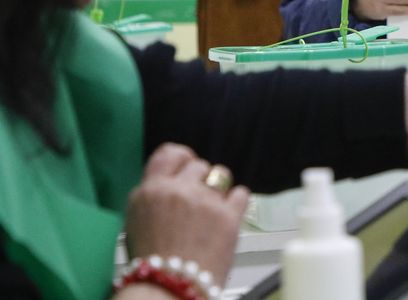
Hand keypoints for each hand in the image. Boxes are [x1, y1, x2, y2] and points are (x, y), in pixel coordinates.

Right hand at [124, 143, 248, 286]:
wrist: (168, 292)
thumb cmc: (152, 266)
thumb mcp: (136, 223)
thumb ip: (155, 196)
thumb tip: (173, 180)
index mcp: (151, 191)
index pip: (171, 153)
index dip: (182, 158)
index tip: (187, 165)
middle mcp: (179, 190)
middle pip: (199, 165)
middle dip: (200, 180)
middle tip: (197, 202)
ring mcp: (206, 201)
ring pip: (221, 175)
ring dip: (218, 190)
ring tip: (211, 212)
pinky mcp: (229, 215)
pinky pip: (241, 193)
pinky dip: (236, 204)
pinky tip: (227, 218)